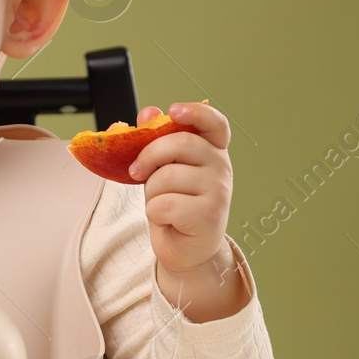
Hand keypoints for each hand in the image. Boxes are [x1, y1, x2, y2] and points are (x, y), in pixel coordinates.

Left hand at [128, 102, 233, 278]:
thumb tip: (148, 113)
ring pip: (167, 176)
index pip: (214, 123)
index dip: (195, 112)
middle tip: (136, 172)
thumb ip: (157, 140)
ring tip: (160, 202)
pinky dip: (154, 212)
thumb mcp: (163, 168)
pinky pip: (165, 203)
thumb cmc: (175, 204)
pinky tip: (166, 218)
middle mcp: (222, 167)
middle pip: (180, 143)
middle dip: (149, 156)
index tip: (173, 110)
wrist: (187, 248)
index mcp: (213, 150)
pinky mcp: (209, 216)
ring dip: (151, 191)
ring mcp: (219, 191)